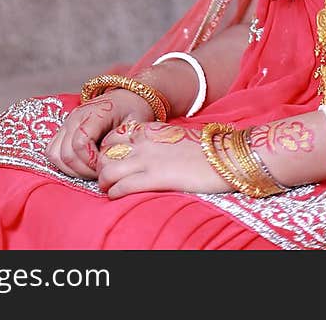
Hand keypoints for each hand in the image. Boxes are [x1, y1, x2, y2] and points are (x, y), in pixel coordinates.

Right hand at [45, 91, 155, 179]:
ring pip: (55, 154)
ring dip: (71, 169)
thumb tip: (112, 163)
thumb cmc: (133, 110)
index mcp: (94, 112)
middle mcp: (75, 116)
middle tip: (100, 173)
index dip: (90, 161)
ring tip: (90, 171)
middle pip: (66, 153)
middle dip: (82, 170)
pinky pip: (52, 151)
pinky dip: (64, 164)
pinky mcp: (63, 130)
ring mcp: (67, 123)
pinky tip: (82, 166)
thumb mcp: (135, 124)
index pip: (80, 142)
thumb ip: (122, 143)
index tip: (106, 166)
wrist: (126, 97)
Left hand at [97, 121, 232, 197]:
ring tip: (109, 189)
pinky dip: (114, 193)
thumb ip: (157, 142)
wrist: (225, 156)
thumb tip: (147, 153)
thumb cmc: (204, 150)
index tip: (110, 161)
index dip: (107, 150)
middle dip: (100, 167)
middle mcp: (144, 142)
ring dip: (104, 182)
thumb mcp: (175, 136)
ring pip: (107, 170)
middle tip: (105, 178)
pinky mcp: (155, 178)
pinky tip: (117, 196)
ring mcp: (148, 160)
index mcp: (150, 130)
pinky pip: (122, 186)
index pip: (113, 136)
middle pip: (105, 153)